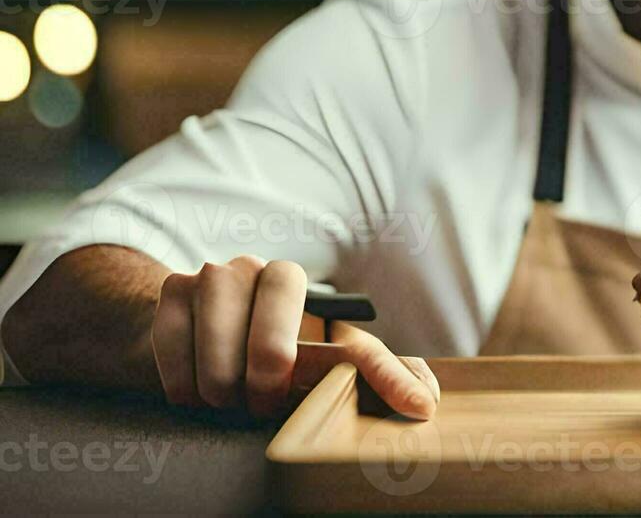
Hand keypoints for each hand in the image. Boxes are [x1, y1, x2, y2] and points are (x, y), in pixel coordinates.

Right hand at [151, 255, 439, 418]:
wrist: (180, 322)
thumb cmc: (257, 345)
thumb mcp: (310, 357)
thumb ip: (367, 372)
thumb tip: (427, 398)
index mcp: (307, 293)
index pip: (356, 345)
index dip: (390, 379)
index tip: (420, 409)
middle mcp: (266, 272)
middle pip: (275, 354)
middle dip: (266, 392)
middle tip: (259, 404)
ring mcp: (217, 276)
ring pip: (222, 362)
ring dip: (221, 392)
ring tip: (225, 395)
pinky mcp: (172, 290)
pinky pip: (176, 354)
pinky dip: (184, 386)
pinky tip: (193, 387)